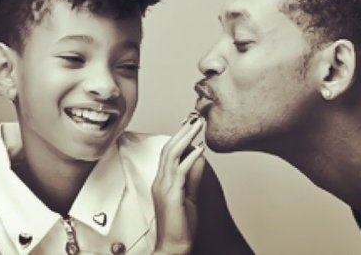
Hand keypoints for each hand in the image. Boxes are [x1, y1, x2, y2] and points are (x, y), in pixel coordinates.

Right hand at [152, 113, 204, 254]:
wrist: (173, 249)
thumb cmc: (180, 227)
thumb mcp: (189, 196)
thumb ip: (193, 176)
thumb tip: (199, 156)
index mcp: (162, 181)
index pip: (168, 152)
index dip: (178, 137)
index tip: (190, 125)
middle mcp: (160, 181)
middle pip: (168, 149)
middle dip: (182, 132)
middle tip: (196, 119)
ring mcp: (164, 188)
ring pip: (172, 155)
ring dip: (186, 138)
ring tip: (198, 126)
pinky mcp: (172, 196)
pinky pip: (180, 172)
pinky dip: (189, 158)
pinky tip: (199, 149)